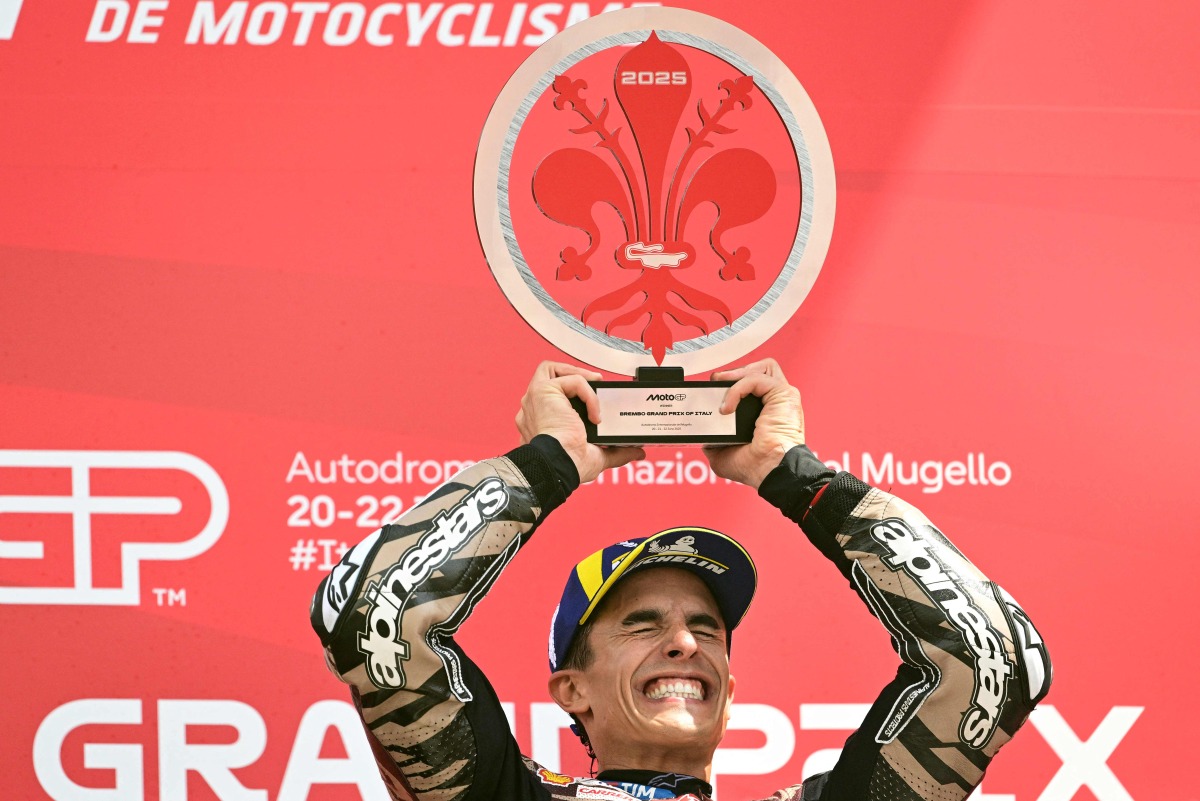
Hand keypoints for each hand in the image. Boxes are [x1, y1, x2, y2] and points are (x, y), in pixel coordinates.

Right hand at [515, 361, 644, 483]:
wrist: (560, 465)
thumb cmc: (569, 465)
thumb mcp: (596, 457)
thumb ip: (615, 452)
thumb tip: (636, 452)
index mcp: (539, 422)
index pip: (552, 399)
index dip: (571, 395)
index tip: (591, 403)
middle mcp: (533, 409)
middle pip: (546, 376)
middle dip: (572, 374)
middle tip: (594, 385)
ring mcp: (535, 399)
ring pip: (551, 369)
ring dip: (577, 373)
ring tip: (597, 386)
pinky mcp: (543, 391)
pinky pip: (572, 381)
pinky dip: (589, 394)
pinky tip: (595, 413)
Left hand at [702, 358, 803, 488]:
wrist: (769, 470)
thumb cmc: (755, 467)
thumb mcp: (723, 455)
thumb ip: (713, 442)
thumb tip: (703, 437)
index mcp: (765, 413)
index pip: (751, 385)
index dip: (732, 383)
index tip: (712, 390)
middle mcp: (774, 402)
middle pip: (758, 370)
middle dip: (735, 373)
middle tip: (716, 384)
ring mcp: (781, 396)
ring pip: (762, 367)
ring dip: (738, 374)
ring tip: (720, 386)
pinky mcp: (783, 394)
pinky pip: (755, 379)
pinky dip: (736, 389)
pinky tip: (726, 407)